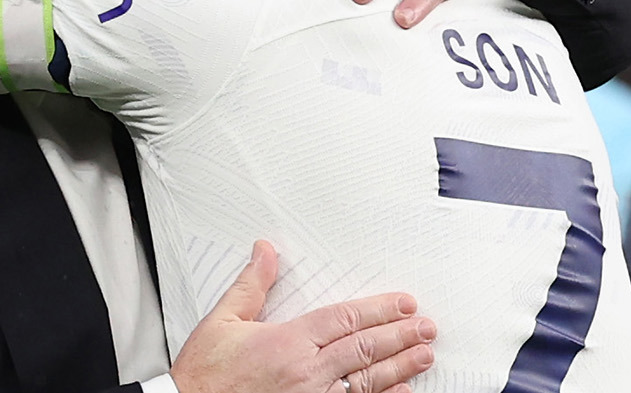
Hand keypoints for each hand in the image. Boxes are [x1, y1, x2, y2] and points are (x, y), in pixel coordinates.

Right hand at [169, 241, 435, 392]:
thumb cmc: (204, 376)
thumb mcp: (222, 321)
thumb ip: (251, 286)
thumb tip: (265, 252)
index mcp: (287, 342)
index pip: (344, 319)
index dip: (378, 310)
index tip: (403, 304)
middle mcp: (306, 373)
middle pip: (363, 349)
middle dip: (400, 336)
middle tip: (427, 327)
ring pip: (366, 382)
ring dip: (399, 367)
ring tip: (424, 355)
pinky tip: (400, 392)